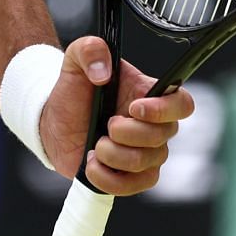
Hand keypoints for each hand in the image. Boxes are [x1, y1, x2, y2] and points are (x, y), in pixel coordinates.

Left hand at [37, 36, 195, 196]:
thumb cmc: (73, 89)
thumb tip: (103, 72)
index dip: (164, 109)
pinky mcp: (131, 176)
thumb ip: (90, 49)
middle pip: (162, 137)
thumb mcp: (75, 59)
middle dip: (128, 133)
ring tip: (95, 144)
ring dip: (114, 154)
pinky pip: (134, 186)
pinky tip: (92, 164)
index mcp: (149, 94)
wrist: (53, 119)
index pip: (182, 104)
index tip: (134, 108)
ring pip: (146, 163)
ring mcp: (146, 153)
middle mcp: (154, 125)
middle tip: (106, 124)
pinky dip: (109, 179)